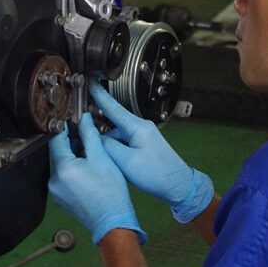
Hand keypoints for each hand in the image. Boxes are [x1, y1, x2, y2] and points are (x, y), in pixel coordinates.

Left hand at [48, 112, 146, 245]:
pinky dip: (72, 170)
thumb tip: (84, 119)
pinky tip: (87, 170)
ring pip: (61, 164)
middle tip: (85, 135)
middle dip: (71, 142)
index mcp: (63, 168)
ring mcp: (56, 191)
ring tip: (90, 154)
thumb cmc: (110, 194)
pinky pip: (63, 177)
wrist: (112, 221)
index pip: (56, 139)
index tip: (72, 120)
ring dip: (72, 156)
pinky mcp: (60, 197)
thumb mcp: (102, 158)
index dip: (64, 126)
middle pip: (58, 152)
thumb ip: (90, 135)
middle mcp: (54, 180)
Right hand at [89, 80, 213, 222]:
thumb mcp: (125, 162)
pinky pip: (124, 144)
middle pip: (111, 127)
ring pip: (116, 137)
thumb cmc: (157, 174)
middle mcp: (141, 127)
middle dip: (102, 140)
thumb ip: (107, 147)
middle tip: (100, 154)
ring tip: (118, 167)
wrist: (177, 185)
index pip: (112, 107)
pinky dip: (119, 154)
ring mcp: (143, 134)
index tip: (90, 81)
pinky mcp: (143, 143)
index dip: (98, 94)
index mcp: (137, 127)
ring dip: (112, 151)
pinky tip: (122, 166)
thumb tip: (96, 139)